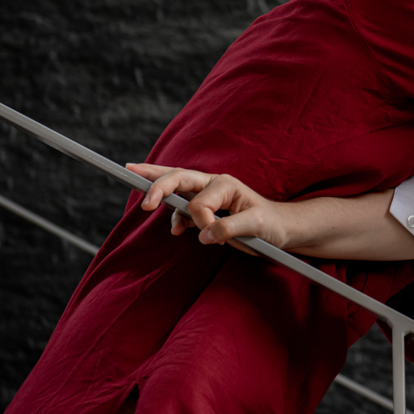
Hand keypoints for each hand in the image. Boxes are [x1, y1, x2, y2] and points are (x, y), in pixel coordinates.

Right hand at [126, 163, 285, 253]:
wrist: (279, 230)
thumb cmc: (271, 224)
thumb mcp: (257, 225)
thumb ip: (231, 228)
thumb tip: (205, 235)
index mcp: (225, 184)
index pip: (200, 203)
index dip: (201, 221)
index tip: (210, 237)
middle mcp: (213, 185)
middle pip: (178, 177)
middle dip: (156, 181)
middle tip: (134, 180)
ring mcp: (207, 195)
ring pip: (175, 187)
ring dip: (156, 189)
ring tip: (135, 182)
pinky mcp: (205, 209)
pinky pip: (180, 208)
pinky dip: (172, 215)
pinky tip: (172, 227)